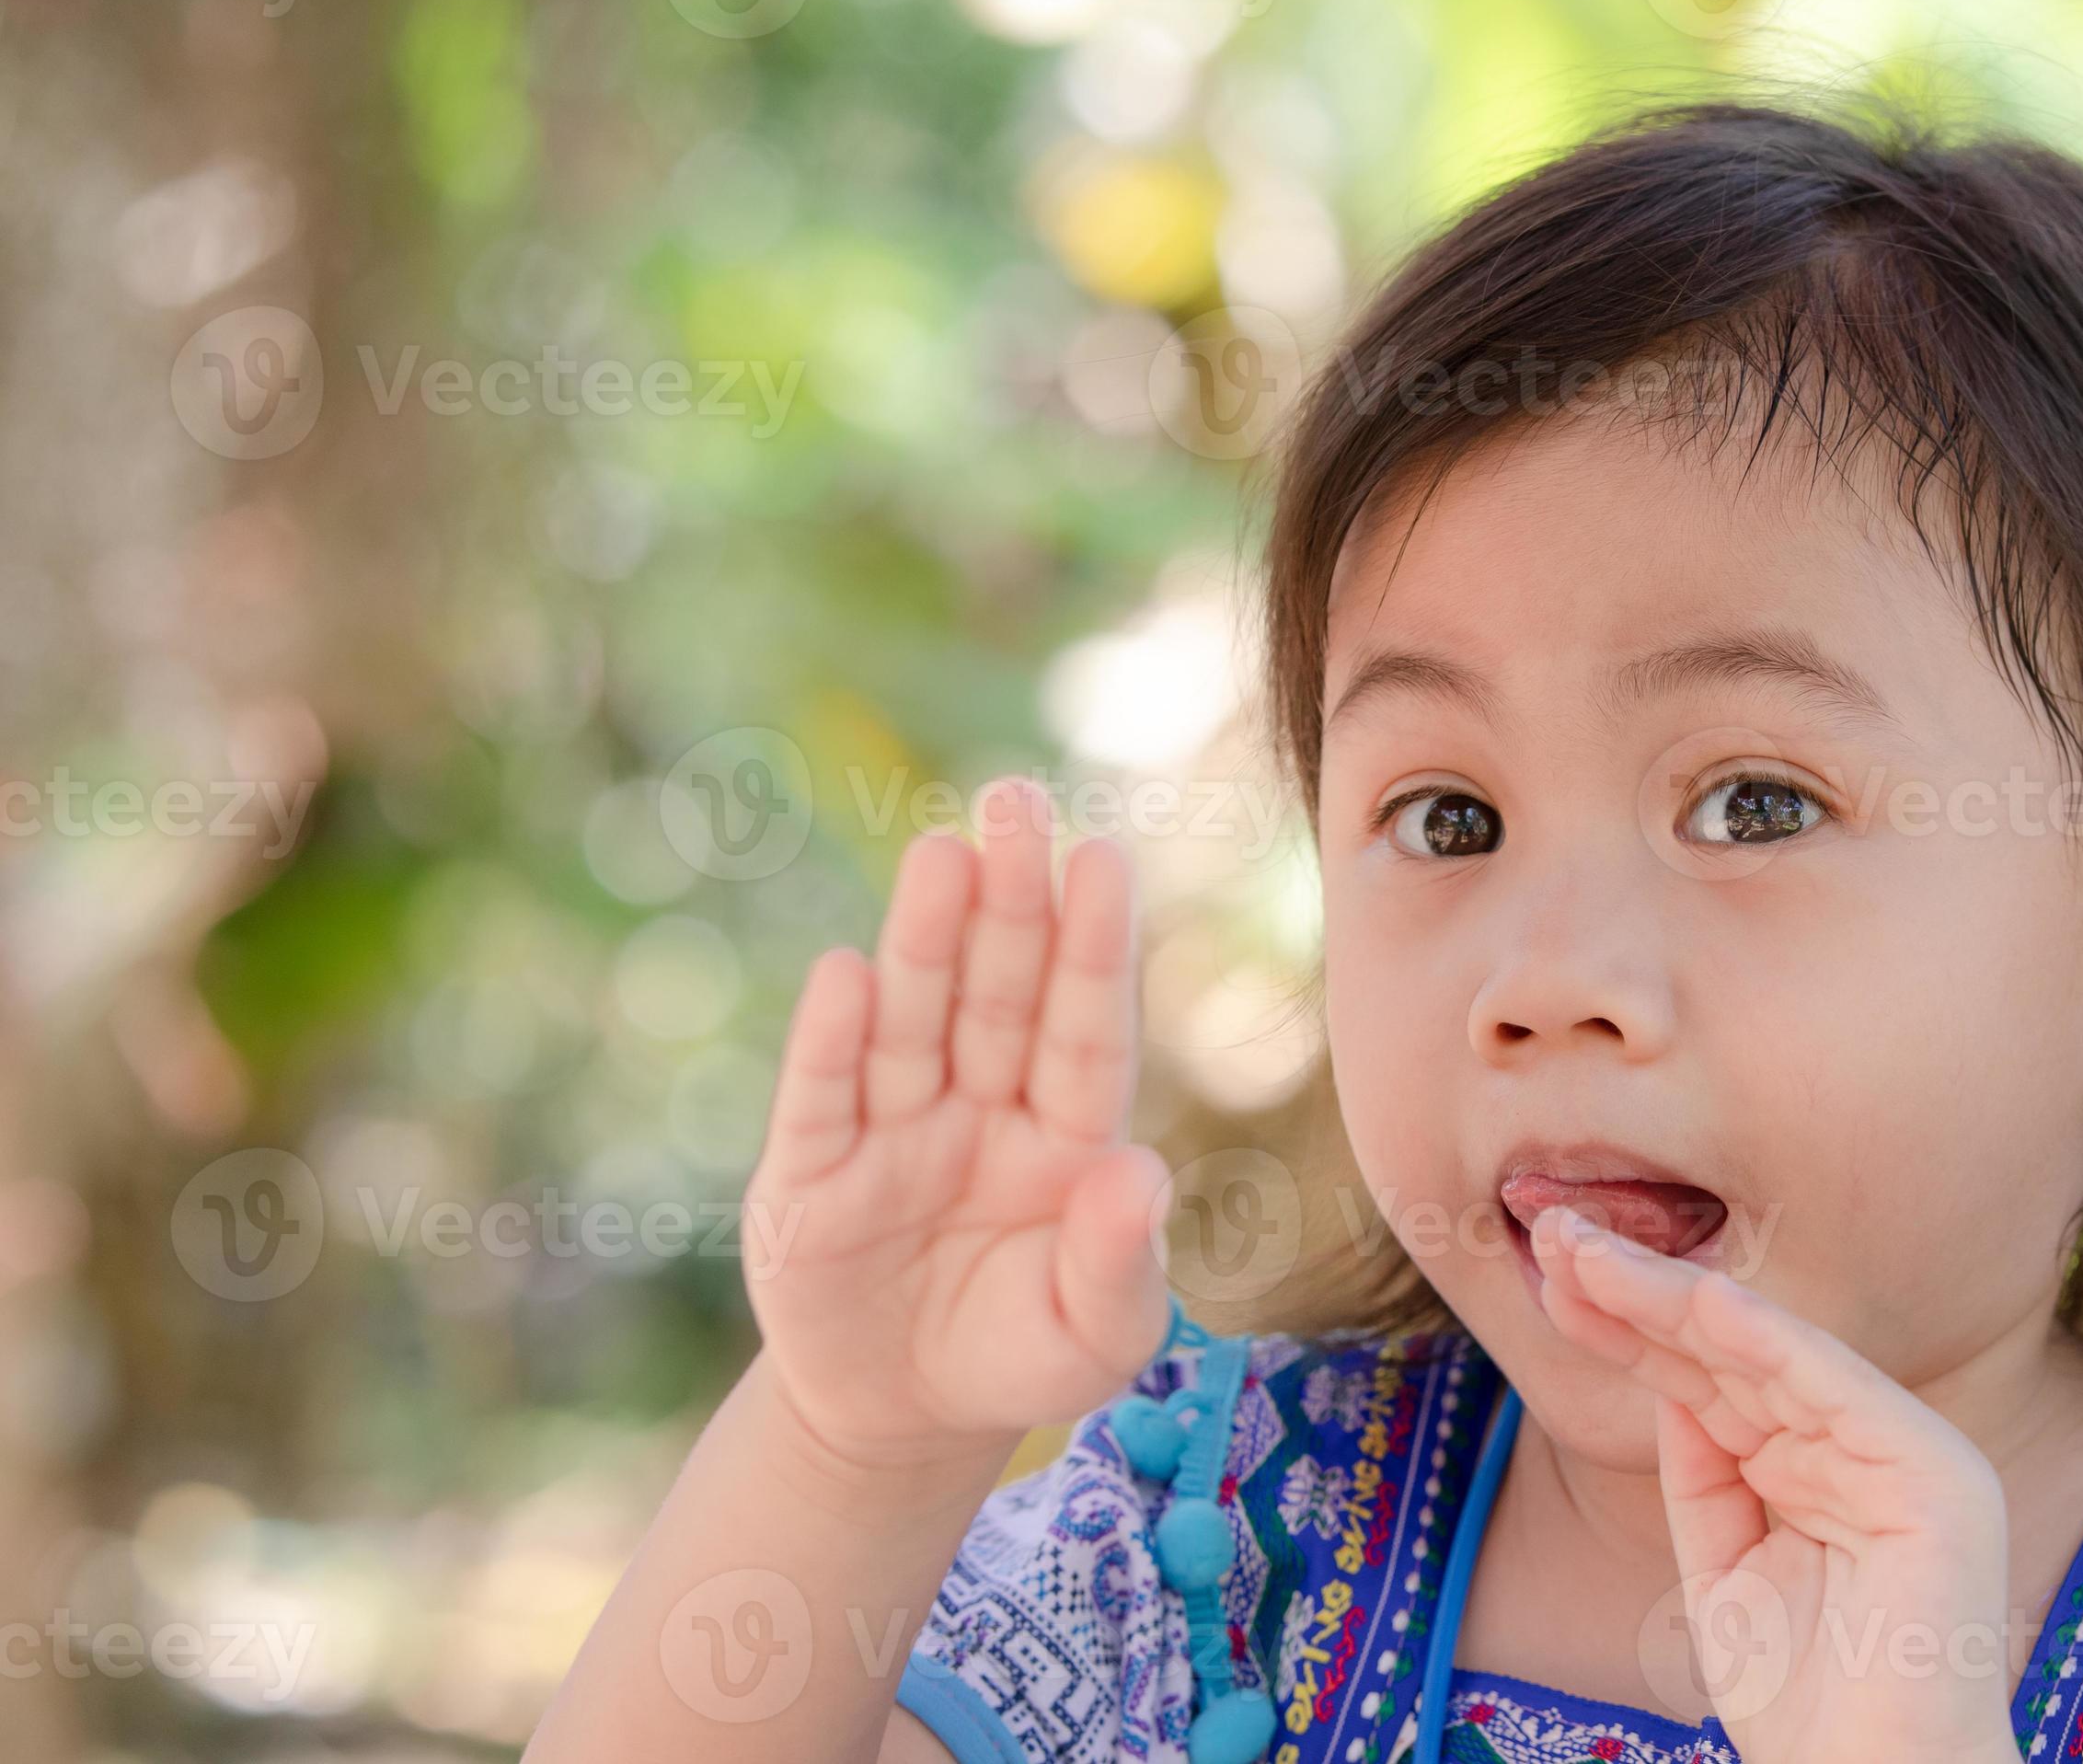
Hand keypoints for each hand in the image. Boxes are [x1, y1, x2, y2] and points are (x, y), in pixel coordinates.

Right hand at [743, 776, 1174, 1476]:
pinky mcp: (810, 1179)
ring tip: (943, 853)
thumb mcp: (1097, 1338)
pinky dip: (834, 1039)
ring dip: (926, 940)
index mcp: (1066, 1133)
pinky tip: (848, 974)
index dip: (1093, 944)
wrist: (902, 1420)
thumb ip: (1123, 1261)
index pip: (1085, 1025)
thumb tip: (1134, 1171)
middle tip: (1015, 799)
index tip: (1105, 856)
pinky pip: (824, 1099)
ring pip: (914, 1020)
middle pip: (1000, 992)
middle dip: (1008, 899)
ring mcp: (891, 1134)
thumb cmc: (1019, 1356)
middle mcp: (981, 1109)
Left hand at [1528, 1207, 2024, 1763]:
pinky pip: (1835, 1390)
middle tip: (1551, 1231)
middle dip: (1640, 1292)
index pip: (1716, 1380)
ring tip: (1588, 1252)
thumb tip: (1671, 1380)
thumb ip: (1706, 1475)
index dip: (1632, 1327)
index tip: (1550, 1276)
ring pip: (1772, 1355)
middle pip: (1735, 1355)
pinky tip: (1693, 1301)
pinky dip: (1763, 1341)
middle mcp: (1874, 1449)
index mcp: (1828, 1470)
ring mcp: (1912, 1458)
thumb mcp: (1725, 1570)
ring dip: (1674, 1297)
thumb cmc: (1807, 1707)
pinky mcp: (1937, 1477)